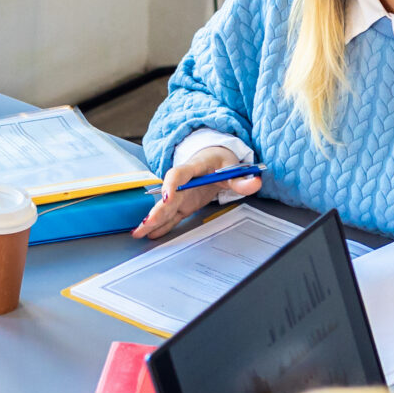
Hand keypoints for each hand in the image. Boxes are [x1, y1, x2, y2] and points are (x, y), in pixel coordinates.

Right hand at [134, 147, 260, 239]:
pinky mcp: (183, 204)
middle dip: (156, 210)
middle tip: (147, 223)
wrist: (213, 157)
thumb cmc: (221, 161)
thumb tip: (255, 183)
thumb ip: (242, 179)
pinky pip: (170, 216)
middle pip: (167, 196)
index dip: (171, 185)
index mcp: (193, 168)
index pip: (179, 174)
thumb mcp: (234, 167)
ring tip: (138, 232)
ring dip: (152, 220)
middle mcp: (183, 183)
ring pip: (164, 208)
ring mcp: (181, 195)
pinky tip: (150, 234)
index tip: (167, 197)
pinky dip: (161, 225)